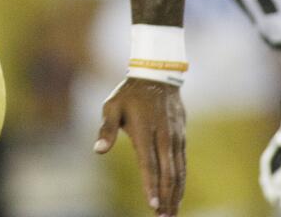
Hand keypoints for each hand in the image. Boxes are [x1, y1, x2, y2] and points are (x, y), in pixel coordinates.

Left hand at [96, 77, 185, 216]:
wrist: (157, 76)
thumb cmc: (129, 94)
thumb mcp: (111, 106)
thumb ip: (106, 129)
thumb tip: (98, 150)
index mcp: (144, 131)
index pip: (149, 164)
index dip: (151, 185)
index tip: (153, 205)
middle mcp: (163, 137)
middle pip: (167, 172)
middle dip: (166, 197)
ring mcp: (175, 138)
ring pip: (179, 171)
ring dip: (176, 193)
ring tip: (172, 213)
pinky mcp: (181, 137)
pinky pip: (183, 163)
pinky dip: (181, 181)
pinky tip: (178, 194)